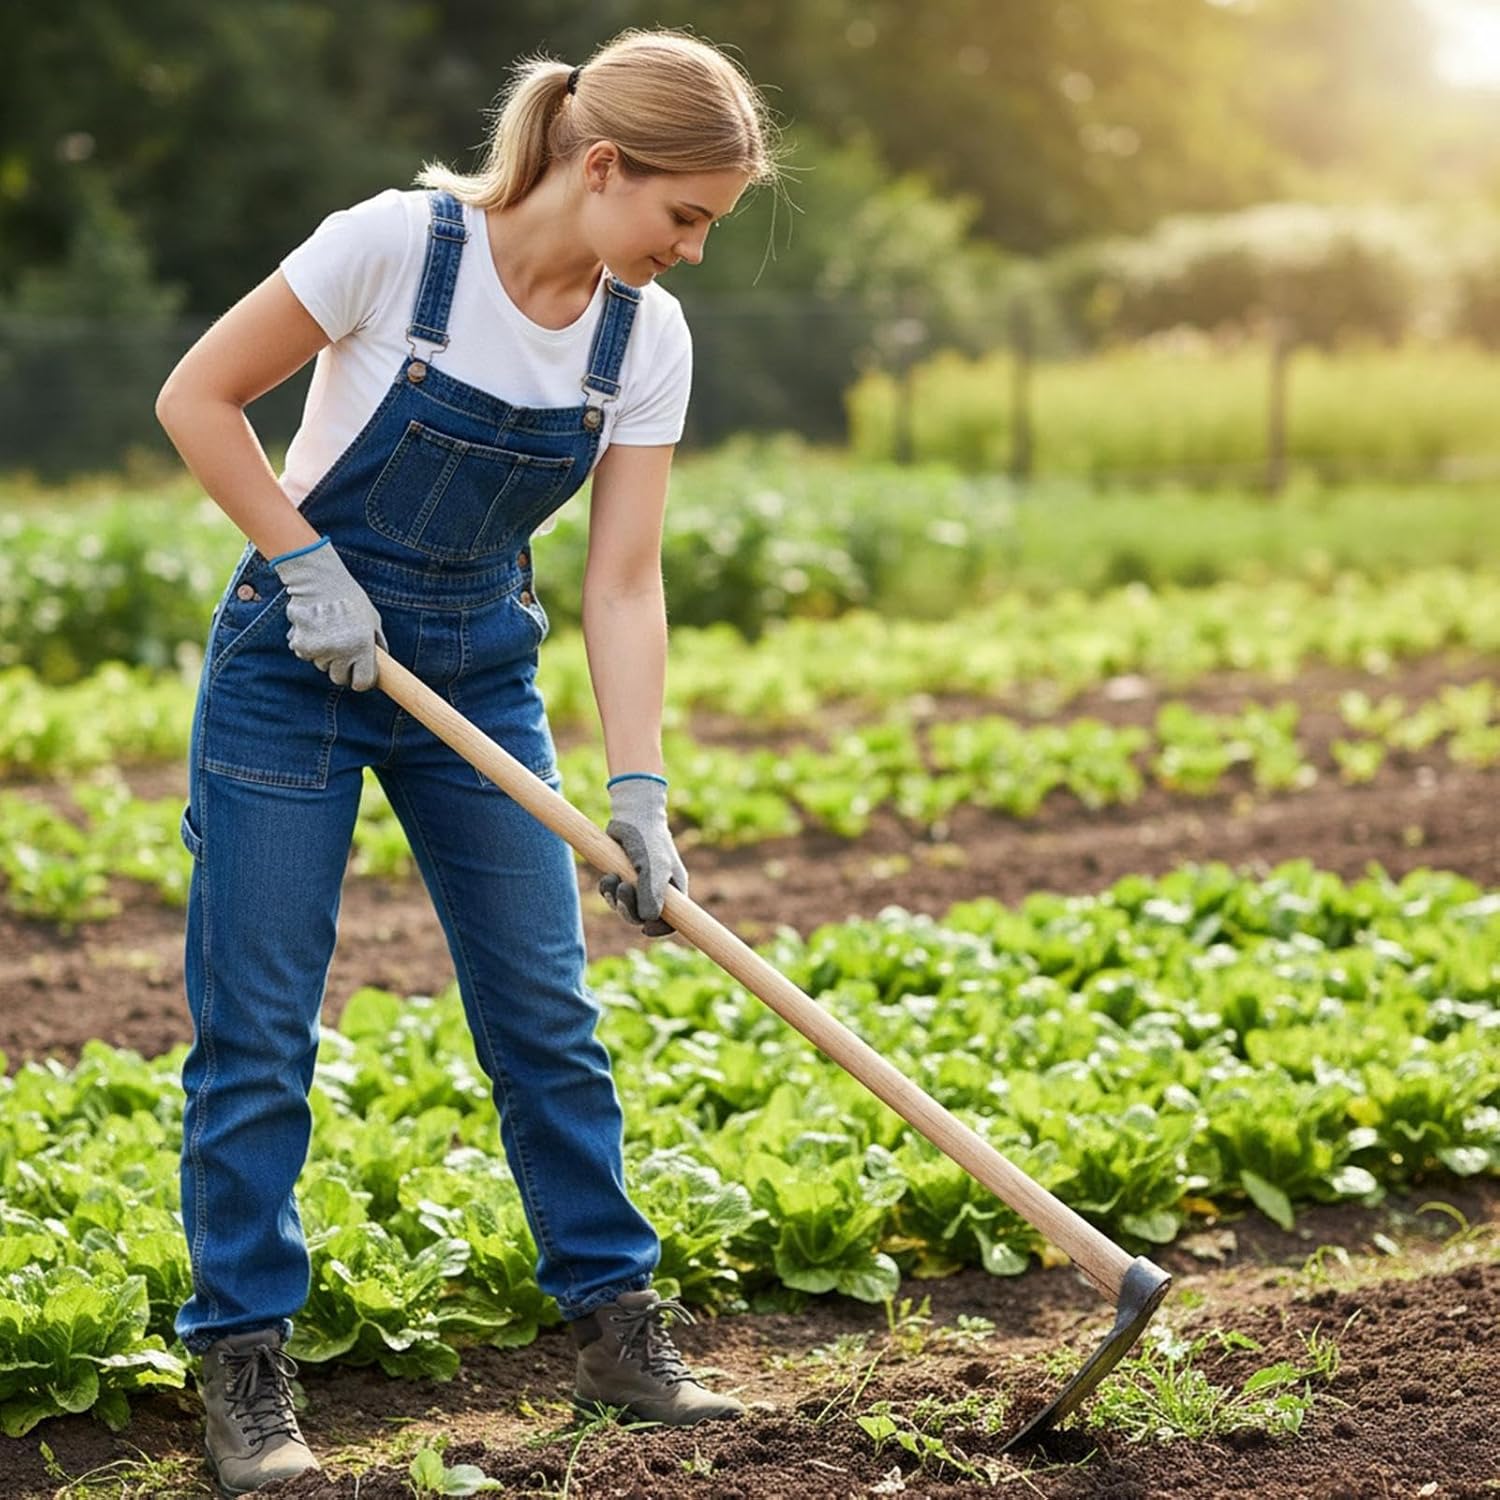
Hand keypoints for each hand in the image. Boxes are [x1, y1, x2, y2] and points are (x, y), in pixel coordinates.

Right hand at [271, 536, 386, 691]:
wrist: (319, 581)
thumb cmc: (350, 599)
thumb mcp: (373, 620)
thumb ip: (377, 644)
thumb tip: (384, 666)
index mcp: (362, 647)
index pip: (362, 683)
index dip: (361, 680)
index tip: (359, 674)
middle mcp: (341, 651)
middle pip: (339, 678)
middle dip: (342, 668)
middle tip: (342, 649)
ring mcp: (319, 650)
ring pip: (322, 666)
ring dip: (325, 655)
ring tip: (328, 632)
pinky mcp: (301, 645)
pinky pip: (306, 655)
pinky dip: (309, 647)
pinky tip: (314, 629)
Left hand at [598, 775, 687, 936]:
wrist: (632, 814)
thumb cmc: (648, 839)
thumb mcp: (653, 866)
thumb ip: (652, 893)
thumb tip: (647, 921)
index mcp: (673, 890)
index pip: (672, 921)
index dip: (660, 929)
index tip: (646, 929)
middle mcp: (657, 890)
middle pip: (643, 917)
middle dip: (629, 909)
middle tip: (623, 890)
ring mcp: (639, 884)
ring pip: (625, 907)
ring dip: (616, 898)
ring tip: (613, 878)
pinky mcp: (622, 876)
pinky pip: (612, 895)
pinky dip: (607, 890)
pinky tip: (608, 876)